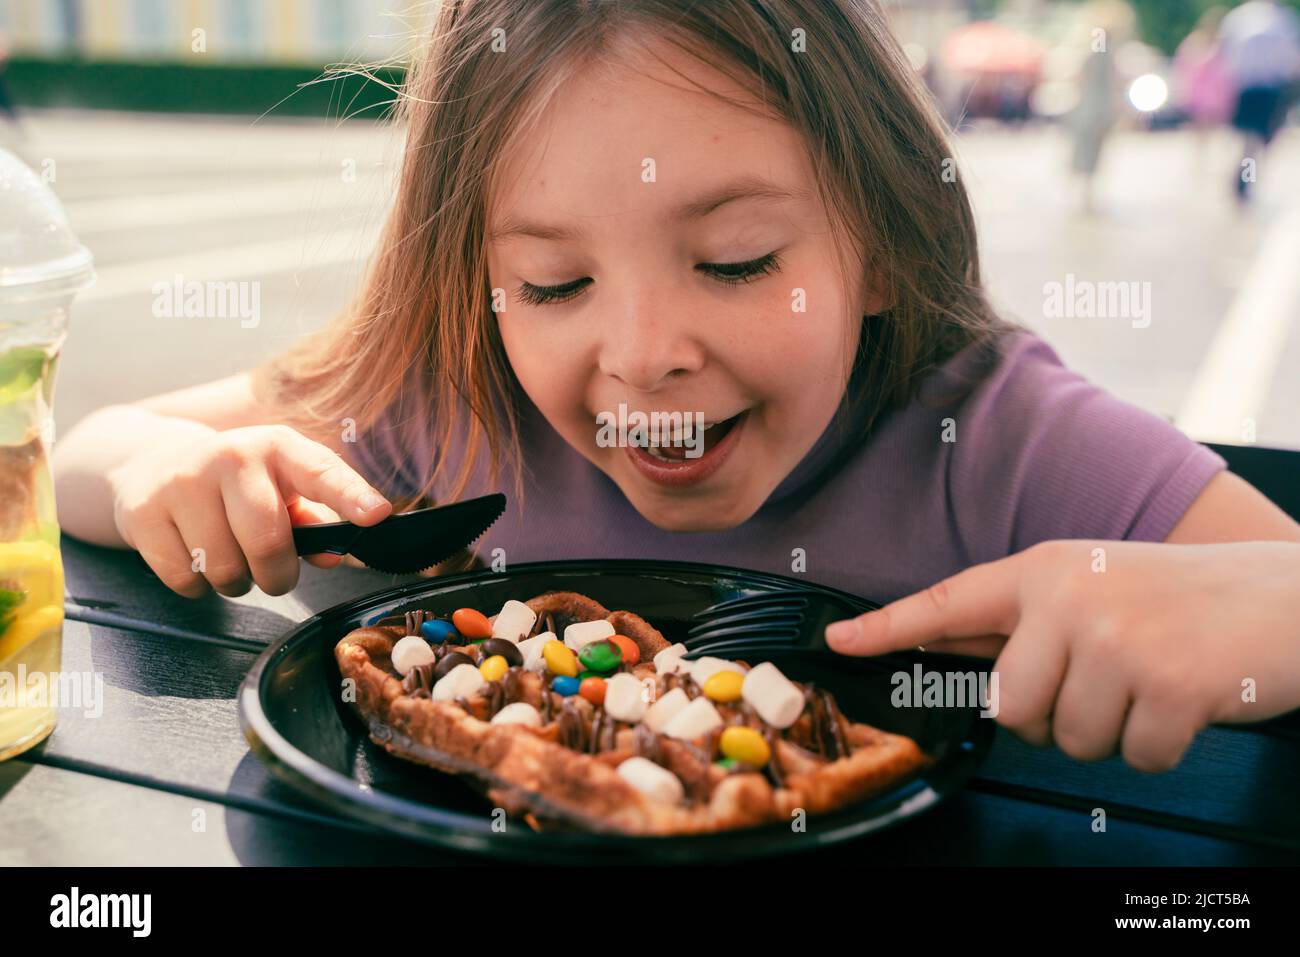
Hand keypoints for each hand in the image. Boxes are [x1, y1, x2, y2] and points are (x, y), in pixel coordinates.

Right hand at [109, 424, 390, 597]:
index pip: (321, 471)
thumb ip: (314, 521)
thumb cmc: (235, 484)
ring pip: (225, 568)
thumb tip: (335, 555)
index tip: (377, 515)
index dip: (351, 496)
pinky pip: (185, 579)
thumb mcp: (279, 487)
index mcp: (277, 447)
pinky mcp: (143, 512)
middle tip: (273, 573)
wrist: (148, 463)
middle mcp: (231, 455)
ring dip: (234, 581)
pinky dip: (197, 585)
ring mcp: (182, 482)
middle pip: (268, 541)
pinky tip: (194, 557)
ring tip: (228, 557)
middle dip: (277, 575)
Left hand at [825, 540, 1299, 771]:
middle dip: (1053, 717)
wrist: (1287, 597)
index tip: (839, 641)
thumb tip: (943, 647)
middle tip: (1106, 683)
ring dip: (1112, 732)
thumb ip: (1021, 622)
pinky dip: (1160, 745)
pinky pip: (1133, 755)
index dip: (890, 626)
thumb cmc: (1183, 600)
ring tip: (1151, 683)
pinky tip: (1186, 701)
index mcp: (1046, 572)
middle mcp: (1072, 599)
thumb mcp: (1094, 588)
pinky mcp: (1169, 684)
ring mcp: (1119, 640)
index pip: (951, 602)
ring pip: (1070, 739)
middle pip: (1011, 706)